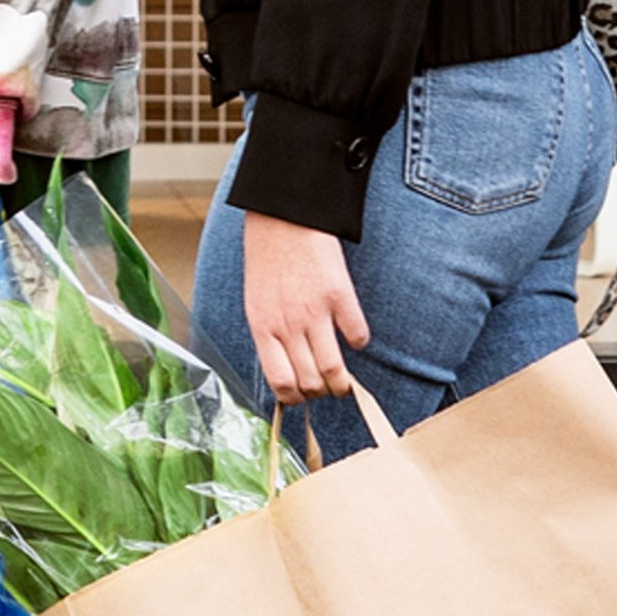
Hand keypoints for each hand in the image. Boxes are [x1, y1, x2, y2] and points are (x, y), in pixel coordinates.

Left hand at [243, 212, 369, 404]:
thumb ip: (269, 336)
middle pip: (310, 383)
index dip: (294, 398)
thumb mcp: (257, 302)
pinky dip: (359, 342)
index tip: (302, 396)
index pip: (280, 383)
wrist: (284, 216)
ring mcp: (315, 311)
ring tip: (346, 381)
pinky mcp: (340, 295)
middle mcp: (288, 325)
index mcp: (263, 328)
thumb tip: (287, 370)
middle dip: (321, 393)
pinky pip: (358, 336)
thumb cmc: (268, 260)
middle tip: (327, 387)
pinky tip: (354, 338)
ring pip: (334, 370)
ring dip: (343, 383)